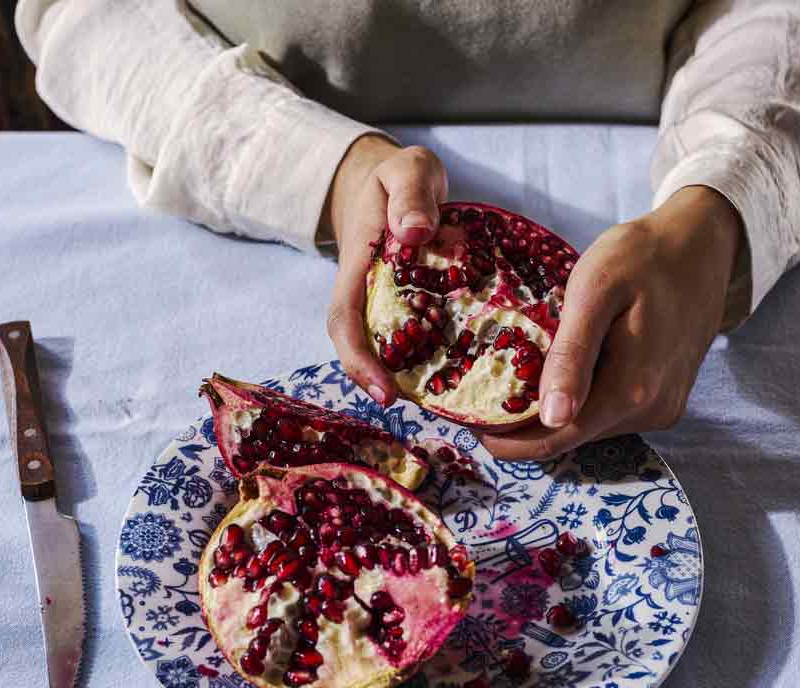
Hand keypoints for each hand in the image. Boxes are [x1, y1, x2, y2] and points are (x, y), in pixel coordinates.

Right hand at [325, 136, 447, 405]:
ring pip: (385, 346)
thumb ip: (411, 195)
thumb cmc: (403, 178)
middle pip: (358, 344)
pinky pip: (412, 336)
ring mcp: (384, 300)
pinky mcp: (407, 304)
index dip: (358, 359)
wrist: (398, 182)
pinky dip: (426, 356)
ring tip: (438, 399)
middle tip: (410, 405)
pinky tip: (455, 373)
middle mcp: (365, 291)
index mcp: (358, 265)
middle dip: (375, 379)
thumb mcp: (408, 170)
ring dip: (403, 374)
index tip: (384, 388)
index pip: (345, 319)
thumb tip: (414, 233)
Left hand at [481, 186, 741, 459]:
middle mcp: (649, 411)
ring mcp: (661, 409)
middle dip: (522, 425)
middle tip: (480, 394)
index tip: (467, 421)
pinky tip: (559, 372)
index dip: (507, 440)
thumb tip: (551, 416)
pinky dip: (579, 400)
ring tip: (513, 380)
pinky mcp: (665, 401)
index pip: (554, 440)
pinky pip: (609, 414)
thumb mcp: (596, 291)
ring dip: (550, 412)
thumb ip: (573, 354)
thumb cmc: (642, 256)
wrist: (701, 245)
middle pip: (569, 437)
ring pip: (588, 427)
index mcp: (630, 390)